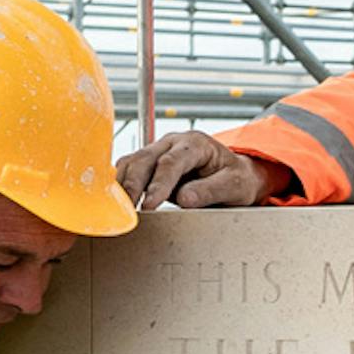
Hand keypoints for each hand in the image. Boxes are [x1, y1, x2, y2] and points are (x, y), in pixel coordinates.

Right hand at [118, 130, 286, 209]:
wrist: (235, 175)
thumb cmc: (236, 178)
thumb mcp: (234, 185)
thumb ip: (210, 190)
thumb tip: (184, 199)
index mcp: (196, 144)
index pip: (171, 162)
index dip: (159, 184)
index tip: (150, 204)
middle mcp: (174, 143)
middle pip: (145, 159)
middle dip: (134, 185)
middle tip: (128, 209)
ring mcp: (159, 152)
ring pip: (132, 162)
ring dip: (122, 184)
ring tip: (117, 208)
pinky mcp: (150, 165)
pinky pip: (129, 170)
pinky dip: (120, 184)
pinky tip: (116, 201)